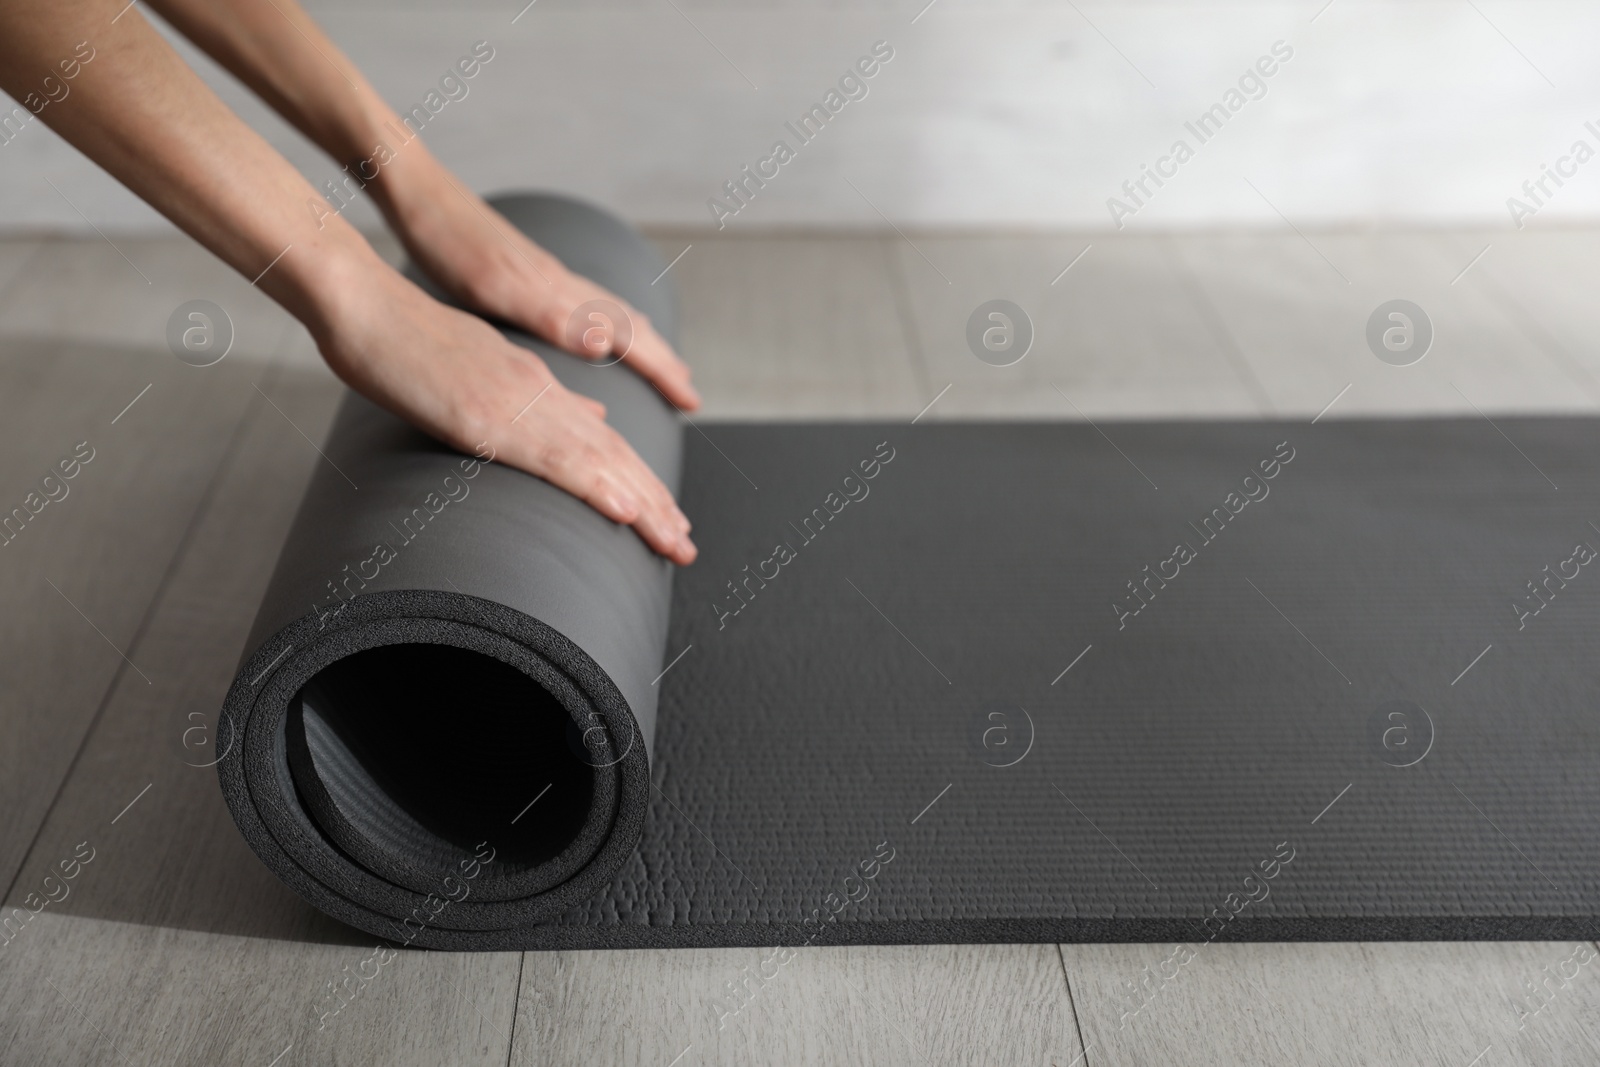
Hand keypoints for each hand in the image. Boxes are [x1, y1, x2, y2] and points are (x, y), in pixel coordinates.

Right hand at [316, 251, 695, 564]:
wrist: (366, 306)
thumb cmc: (410, 341)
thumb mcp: (491, 367)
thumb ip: (543, 396)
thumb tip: (595, 419)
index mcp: (539, 387)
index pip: (604, 441)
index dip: (639, 481)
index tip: (665, 518)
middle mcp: (540, 394)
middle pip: (613, 454)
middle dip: (655, 504)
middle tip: (685, 547)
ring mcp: (517, 404)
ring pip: (596, 459)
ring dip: (642, 505)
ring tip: (673, 542)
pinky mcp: (487, 418)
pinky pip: (552, 456)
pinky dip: (595, 484)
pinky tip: (624, 510)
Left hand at [379, 165, 700, 411]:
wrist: (420, 196)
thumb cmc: (449, 244)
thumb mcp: (495, 288)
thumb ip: (552, 317)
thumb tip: (607, 344)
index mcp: (561, 296)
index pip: (632, 338)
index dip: (663, 373)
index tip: (692, 403)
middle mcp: (565, 286)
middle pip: (632, 326)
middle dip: (664, 363)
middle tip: (690, 395)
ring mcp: (549, 279)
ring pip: (613, 314)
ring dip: (642, 345)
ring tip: (659, 366)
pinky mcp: (529, 276)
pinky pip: (588, 307)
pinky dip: (609, 327)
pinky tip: (595, 335)